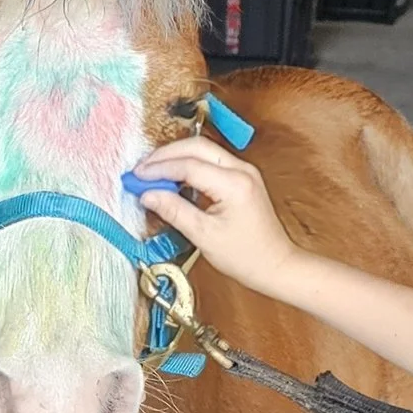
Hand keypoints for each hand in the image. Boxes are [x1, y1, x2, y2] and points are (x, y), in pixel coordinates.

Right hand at [136, 142, 303, 297]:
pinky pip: (211, 162)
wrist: (275, 265)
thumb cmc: (246, 256)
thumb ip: (174, 211)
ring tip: (151, 173)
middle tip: (140, 170)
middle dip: (165, 155)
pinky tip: (173, 179)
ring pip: (203, 150)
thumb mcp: (204, 236)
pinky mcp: (242, 177)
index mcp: (234, 183)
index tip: (136, 177)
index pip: (188, 165)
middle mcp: (242, 170)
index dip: (159, 169)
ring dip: (176, 158)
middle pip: (196, 147)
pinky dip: (189, 166)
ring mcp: (244, 171)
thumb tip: (148, 194)